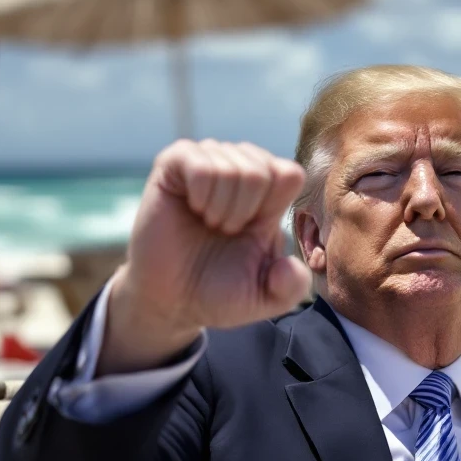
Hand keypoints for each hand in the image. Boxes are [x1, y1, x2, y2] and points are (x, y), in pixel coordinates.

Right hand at [101, 140, 311, 372]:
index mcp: (269, 196)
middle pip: (263, 169)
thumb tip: (290, 265)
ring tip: (208, 223)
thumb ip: (292, 288)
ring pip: (233, 167)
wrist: (169, 298)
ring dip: (220, 208)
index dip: (272, 207)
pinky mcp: (174, 162)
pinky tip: (193, 208)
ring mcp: (208, 162)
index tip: (252, 233)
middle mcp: (240, 171)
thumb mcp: (265, 298)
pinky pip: (200, 164)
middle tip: (224, 231)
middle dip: (244, 212)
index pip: (290, 172)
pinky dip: (200, 195)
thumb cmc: (218, 292)